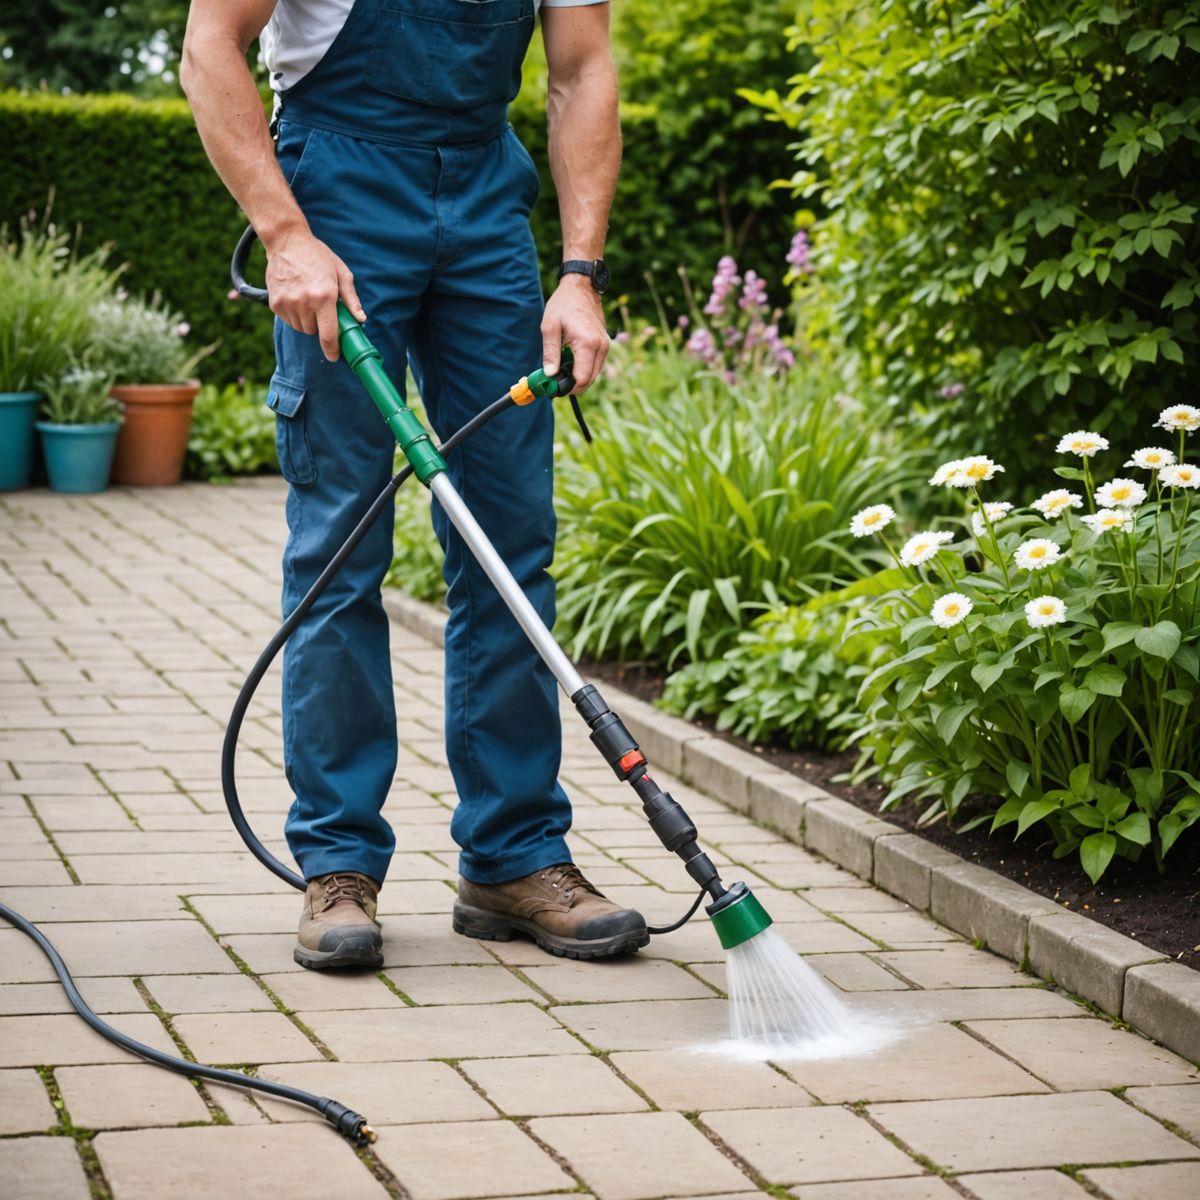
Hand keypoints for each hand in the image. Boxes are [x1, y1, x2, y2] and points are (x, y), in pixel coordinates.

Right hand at [264, 228, 365, 360]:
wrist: (287, 241)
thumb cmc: (318, 257)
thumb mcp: (341, 273)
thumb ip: (351, 299)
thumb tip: (361, 320)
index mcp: (324, 297)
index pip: (328, 334)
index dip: (332, 349)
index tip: (334, 356)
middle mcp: (304, 302)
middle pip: (314, 332)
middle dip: (320, 325)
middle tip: (321, 307)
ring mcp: (287, 303)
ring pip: (301, 328)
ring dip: (307, 321)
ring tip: (308, 300)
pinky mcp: (275, 303)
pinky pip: (289, 321)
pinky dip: (295, 315)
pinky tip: (296, 297)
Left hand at [541, 275, 607, 393]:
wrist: (581, 287)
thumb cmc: (564, 304)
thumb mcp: (550, 327)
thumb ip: (550, 352)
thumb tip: (550, 375)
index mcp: (587, 343)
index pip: (581, 378)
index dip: (568, 388)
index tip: (554, 389)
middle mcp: (600, 346)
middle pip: (589, 380)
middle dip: (572, 386)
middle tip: (555, 384)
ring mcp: (605, 346)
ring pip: (593, 374)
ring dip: (578, 378)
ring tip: (561, 372)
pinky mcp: (604, 344)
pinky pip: (595, 365)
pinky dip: (584, 369)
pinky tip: (570, 363)